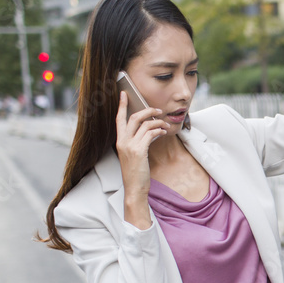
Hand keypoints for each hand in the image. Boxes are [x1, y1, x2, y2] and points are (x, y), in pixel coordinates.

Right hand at [116, 92, 167, 227]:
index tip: (124, 93)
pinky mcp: (138, 151)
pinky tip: (163, 132)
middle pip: (134, 117)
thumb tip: (150, 131)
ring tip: (165, 125)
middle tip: (158, 109)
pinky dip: (159, 130)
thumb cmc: (136, 173)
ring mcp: (129, 146)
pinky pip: (150, 134)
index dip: (121, 105)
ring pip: (145, 124)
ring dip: (158, 122)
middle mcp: (122, 141)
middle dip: (147, 110)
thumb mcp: (134, 155)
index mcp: (119, 141)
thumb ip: (138, 142)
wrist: (134, 188)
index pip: (118, 119)